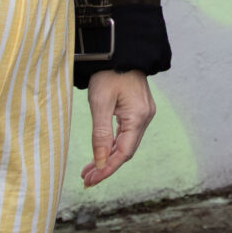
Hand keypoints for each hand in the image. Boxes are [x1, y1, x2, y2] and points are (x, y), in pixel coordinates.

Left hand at [81, 70, 155, 186]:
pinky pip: (126, 134)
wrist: (120, 51)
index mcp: (138, 117)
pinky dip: (112, 145)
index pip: (123, 153)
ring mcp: (143, 114)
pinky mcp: (138, 110)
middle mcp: (145, 118)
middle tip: (86, 180)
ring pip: (125, 144)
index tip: (91, 181)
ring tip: (88, 170)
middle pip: (126, 151)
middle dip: (106, 166)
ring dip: (107, 157)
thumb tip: (100, 161)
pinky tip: (100, 152)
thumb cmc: (109, 74)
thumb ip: (100, 134)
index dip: (107, 169)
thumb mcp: (100, 103)